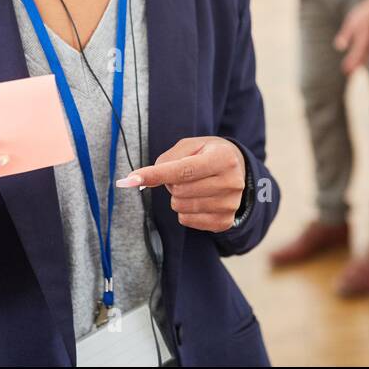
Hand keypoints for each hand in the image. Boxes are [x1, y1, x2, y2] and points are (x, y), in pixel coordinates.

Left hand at [118, 137, 246, 231]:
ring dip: (178, 197)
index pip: (183, 170)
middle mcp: (231, 182)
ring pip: (181, 207)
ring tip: (193, 186)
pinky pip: (187, 221)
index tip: (130, 179)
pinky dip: (184, 211)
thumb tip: (141, 180)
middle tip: (184, 175)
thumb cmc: (208, 154)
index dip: (155, 174)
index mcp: (224, 158)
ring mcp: (230, 205)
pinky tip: (197, 200)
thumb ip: (167, 159)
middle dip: (172, 183)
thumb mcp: (191, 146)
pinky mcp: (225, 222)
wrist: (238, 169)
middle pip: (179, 190)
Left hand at [333, 0, 368, 74]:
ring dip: (361, 62)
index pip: (355, 56)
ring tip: (355, 68)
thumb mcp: (351, 24)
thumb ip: (345, 36)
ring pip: (367, 55)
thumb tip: (339, 47)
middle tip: (348, 73)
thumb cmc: (363, 14)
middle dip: (355, 66)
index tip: (345, 71)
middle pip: (362, 58)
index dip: (350, 64)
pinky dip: (366, 56)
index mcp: (363, 40)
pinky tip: (363, 57)